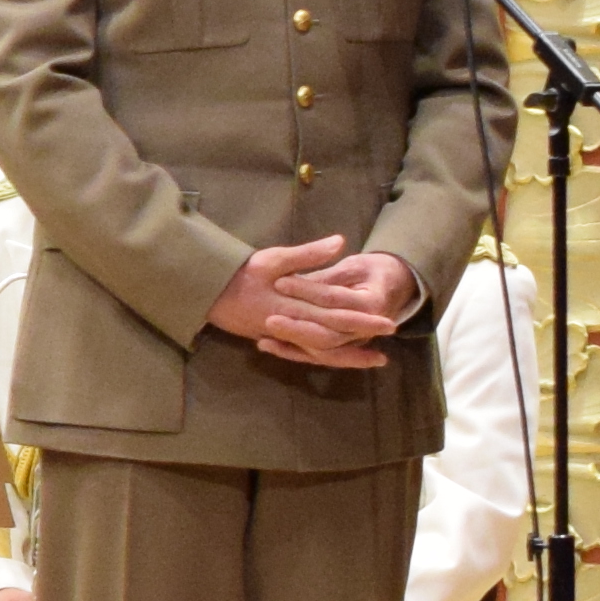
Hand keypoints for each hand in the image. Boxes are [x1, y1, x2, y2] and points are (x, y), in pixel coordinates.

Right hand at [208, 236, 394, 371]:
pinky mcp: (280, 339)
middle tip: (391, 330)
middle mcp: (290, 326)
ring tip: (376, 357)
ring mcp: (284, 336)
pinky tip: (345, 355)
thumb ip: (307, 254)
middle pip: (334, 336)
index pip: (334, 314)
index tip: (387, 318)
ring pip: (322, 351)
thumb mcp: (271, 258)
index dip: (362, 318)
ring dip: (350, 354)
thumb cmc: (240, 274)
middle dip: (363, 335)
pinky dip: (329, 355)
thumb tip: (339, 242)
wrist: (208, 294)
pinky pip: (310, 353)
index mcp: (290, 306)